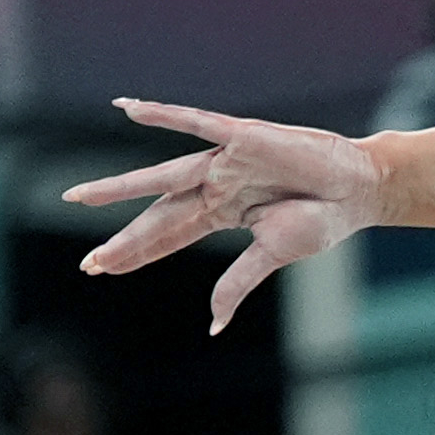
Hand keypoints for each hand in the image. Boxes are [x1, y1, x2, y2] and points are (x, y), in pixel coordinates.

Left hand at [65, 98, 384, 333]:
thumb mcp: (273, 254)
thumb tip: (213, 326)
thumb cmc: (321, 219)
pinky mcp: (240, 137)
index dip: (135, 254)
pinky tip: (128, 109)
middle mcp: (213, 186)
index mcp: (221, 214)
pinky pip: (194, 122)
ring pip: (160, 176)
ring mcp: (223, 160)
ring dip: (120, 188)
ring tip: (80, 198)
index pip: (168, 237)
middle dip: (123, 240)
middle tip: (90, 263)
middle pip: (157, 216)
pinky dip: (162, 115)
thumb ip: (238, 284)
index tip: (101, 269)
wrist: (355, 189)